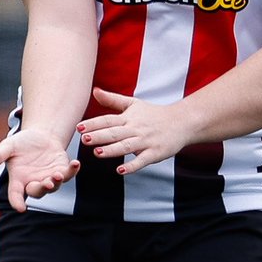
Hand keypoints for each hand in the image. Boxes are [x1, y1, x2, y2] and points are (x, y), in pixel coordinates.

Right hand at [0, 127, 81, 211]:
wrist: (41, 135)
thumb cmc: (21, 143)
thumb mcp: (7, 147)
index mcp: (19, 180)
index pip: (16, 195)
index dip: (17, 202)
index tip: (20, 208)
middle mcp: (34, 182)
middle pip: (37, 192)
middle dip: (42, 189)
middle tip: (46, 184)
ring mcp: (49, 178)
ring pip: (54, 186)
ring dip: (57, 182)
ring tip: (58, 175)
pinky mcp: (62, 170)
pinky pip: (69, 174)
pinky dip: (73, 171)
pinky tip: (76, 164)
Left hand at [77, 87, 192, 174]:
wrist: (182, 122)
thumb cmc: (154, 114)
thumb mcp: (133, 104)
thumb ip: (112, 100)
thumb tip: (94, 91)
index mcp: (129, 118)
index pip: (108, 120)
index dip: (93, 124)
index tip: (79, 127)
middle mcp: (136, 129)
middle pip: (115, 133)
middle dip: (99, 136)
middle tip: (83, 139)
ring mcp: (146, 141)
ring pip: (127, 146)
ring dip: (112, 150)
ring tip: (97, 153)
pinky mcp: (155, 153)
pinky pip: (142, 160)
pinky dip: (132, 166)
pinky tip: (120, 170)